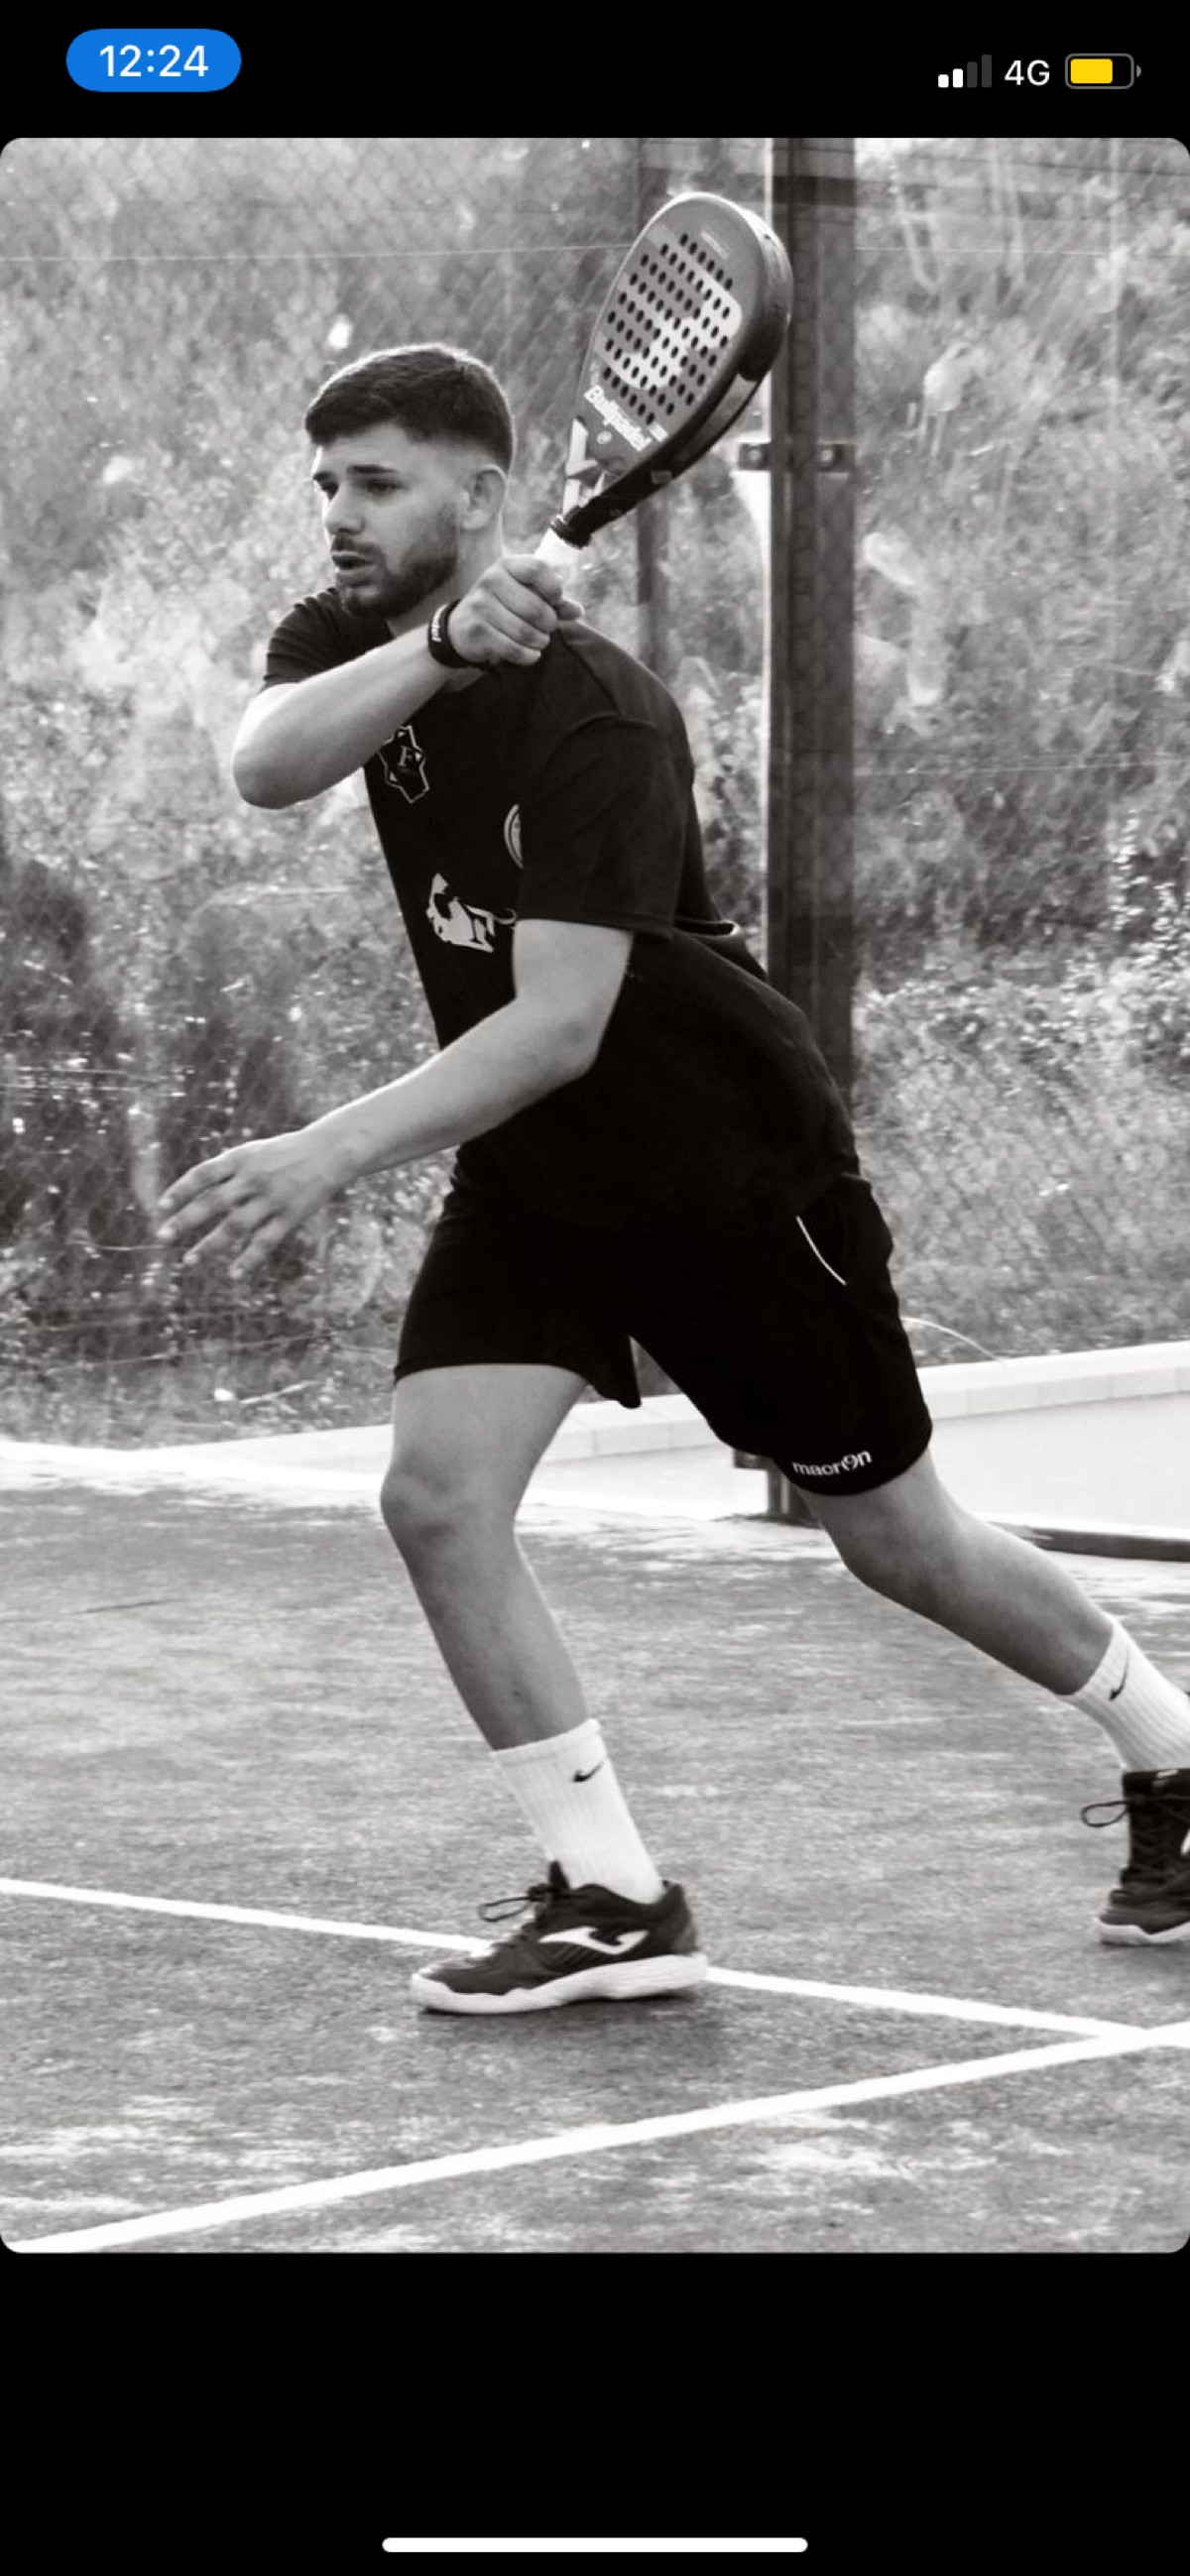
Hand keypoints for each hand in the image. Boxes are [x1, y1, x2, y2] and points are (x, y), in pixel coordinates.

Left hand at [156, 1127, 347, 1276]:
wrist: (330, 1151)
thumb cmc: (284, 1153)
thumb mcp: (253, 1152)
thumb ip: (226, 1171)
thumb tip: (193, 1195)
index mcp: (241, 1158)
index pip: (203, 1174)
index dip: (180, 1190)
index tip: (161, 1207)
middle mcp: (253, 1178)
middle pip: (212, 1202)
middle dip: (184, 1220)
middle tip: (161, 1238)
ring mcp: (272, 1199)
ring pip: (235, 1226)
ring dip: (209, 1246)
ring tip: (188, 1261)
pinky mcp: (291, 1216)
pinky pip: (265, 1241)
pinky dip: (248, 1260)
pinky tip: (232, 1275)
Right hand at [447, 555, 582, 667]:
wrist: (461, 627)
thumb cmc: (502, 607)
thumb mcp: (526, 595)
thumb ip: (554, 601)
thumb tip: (577, 610)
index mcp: (507, 565)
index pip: (537, 568)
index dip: (554, 588)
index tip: (556, 601)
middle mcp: (491, 580)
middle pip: (536, 608)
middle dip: (549, 624)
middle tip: (547, 629)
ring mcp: (481, 605)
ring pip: (526, 632)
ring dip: (540, 642)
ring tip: (539, 641)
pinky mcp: (477, 630)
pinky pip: (514, 649)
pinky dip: (528, 656)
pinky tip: (530, 653)